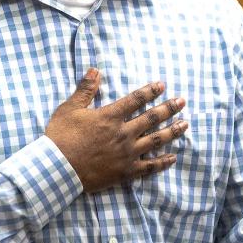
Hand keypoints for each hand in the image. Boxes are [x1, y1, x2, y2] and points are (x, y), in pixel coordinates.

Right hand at [46, 68, 186, 192]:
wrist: (58, 168)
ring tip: (185, 125)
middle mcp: (123, 133)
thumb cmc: (61, 137)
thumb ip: (85, 90)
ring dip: (172, 131)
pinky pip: (150, 166)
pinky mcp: (126, 171)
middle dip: (169, 108)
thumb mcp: (69, 108)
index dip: (150, 91)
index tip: (162, 85)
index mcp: (110, 116)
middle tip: (182, 101)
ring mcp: (127, 153)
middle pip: (152, 118)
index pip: (135, 100)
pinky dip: (163, 162)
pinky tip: (173, 157)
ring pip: (156, 140)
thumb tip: (95, 70)